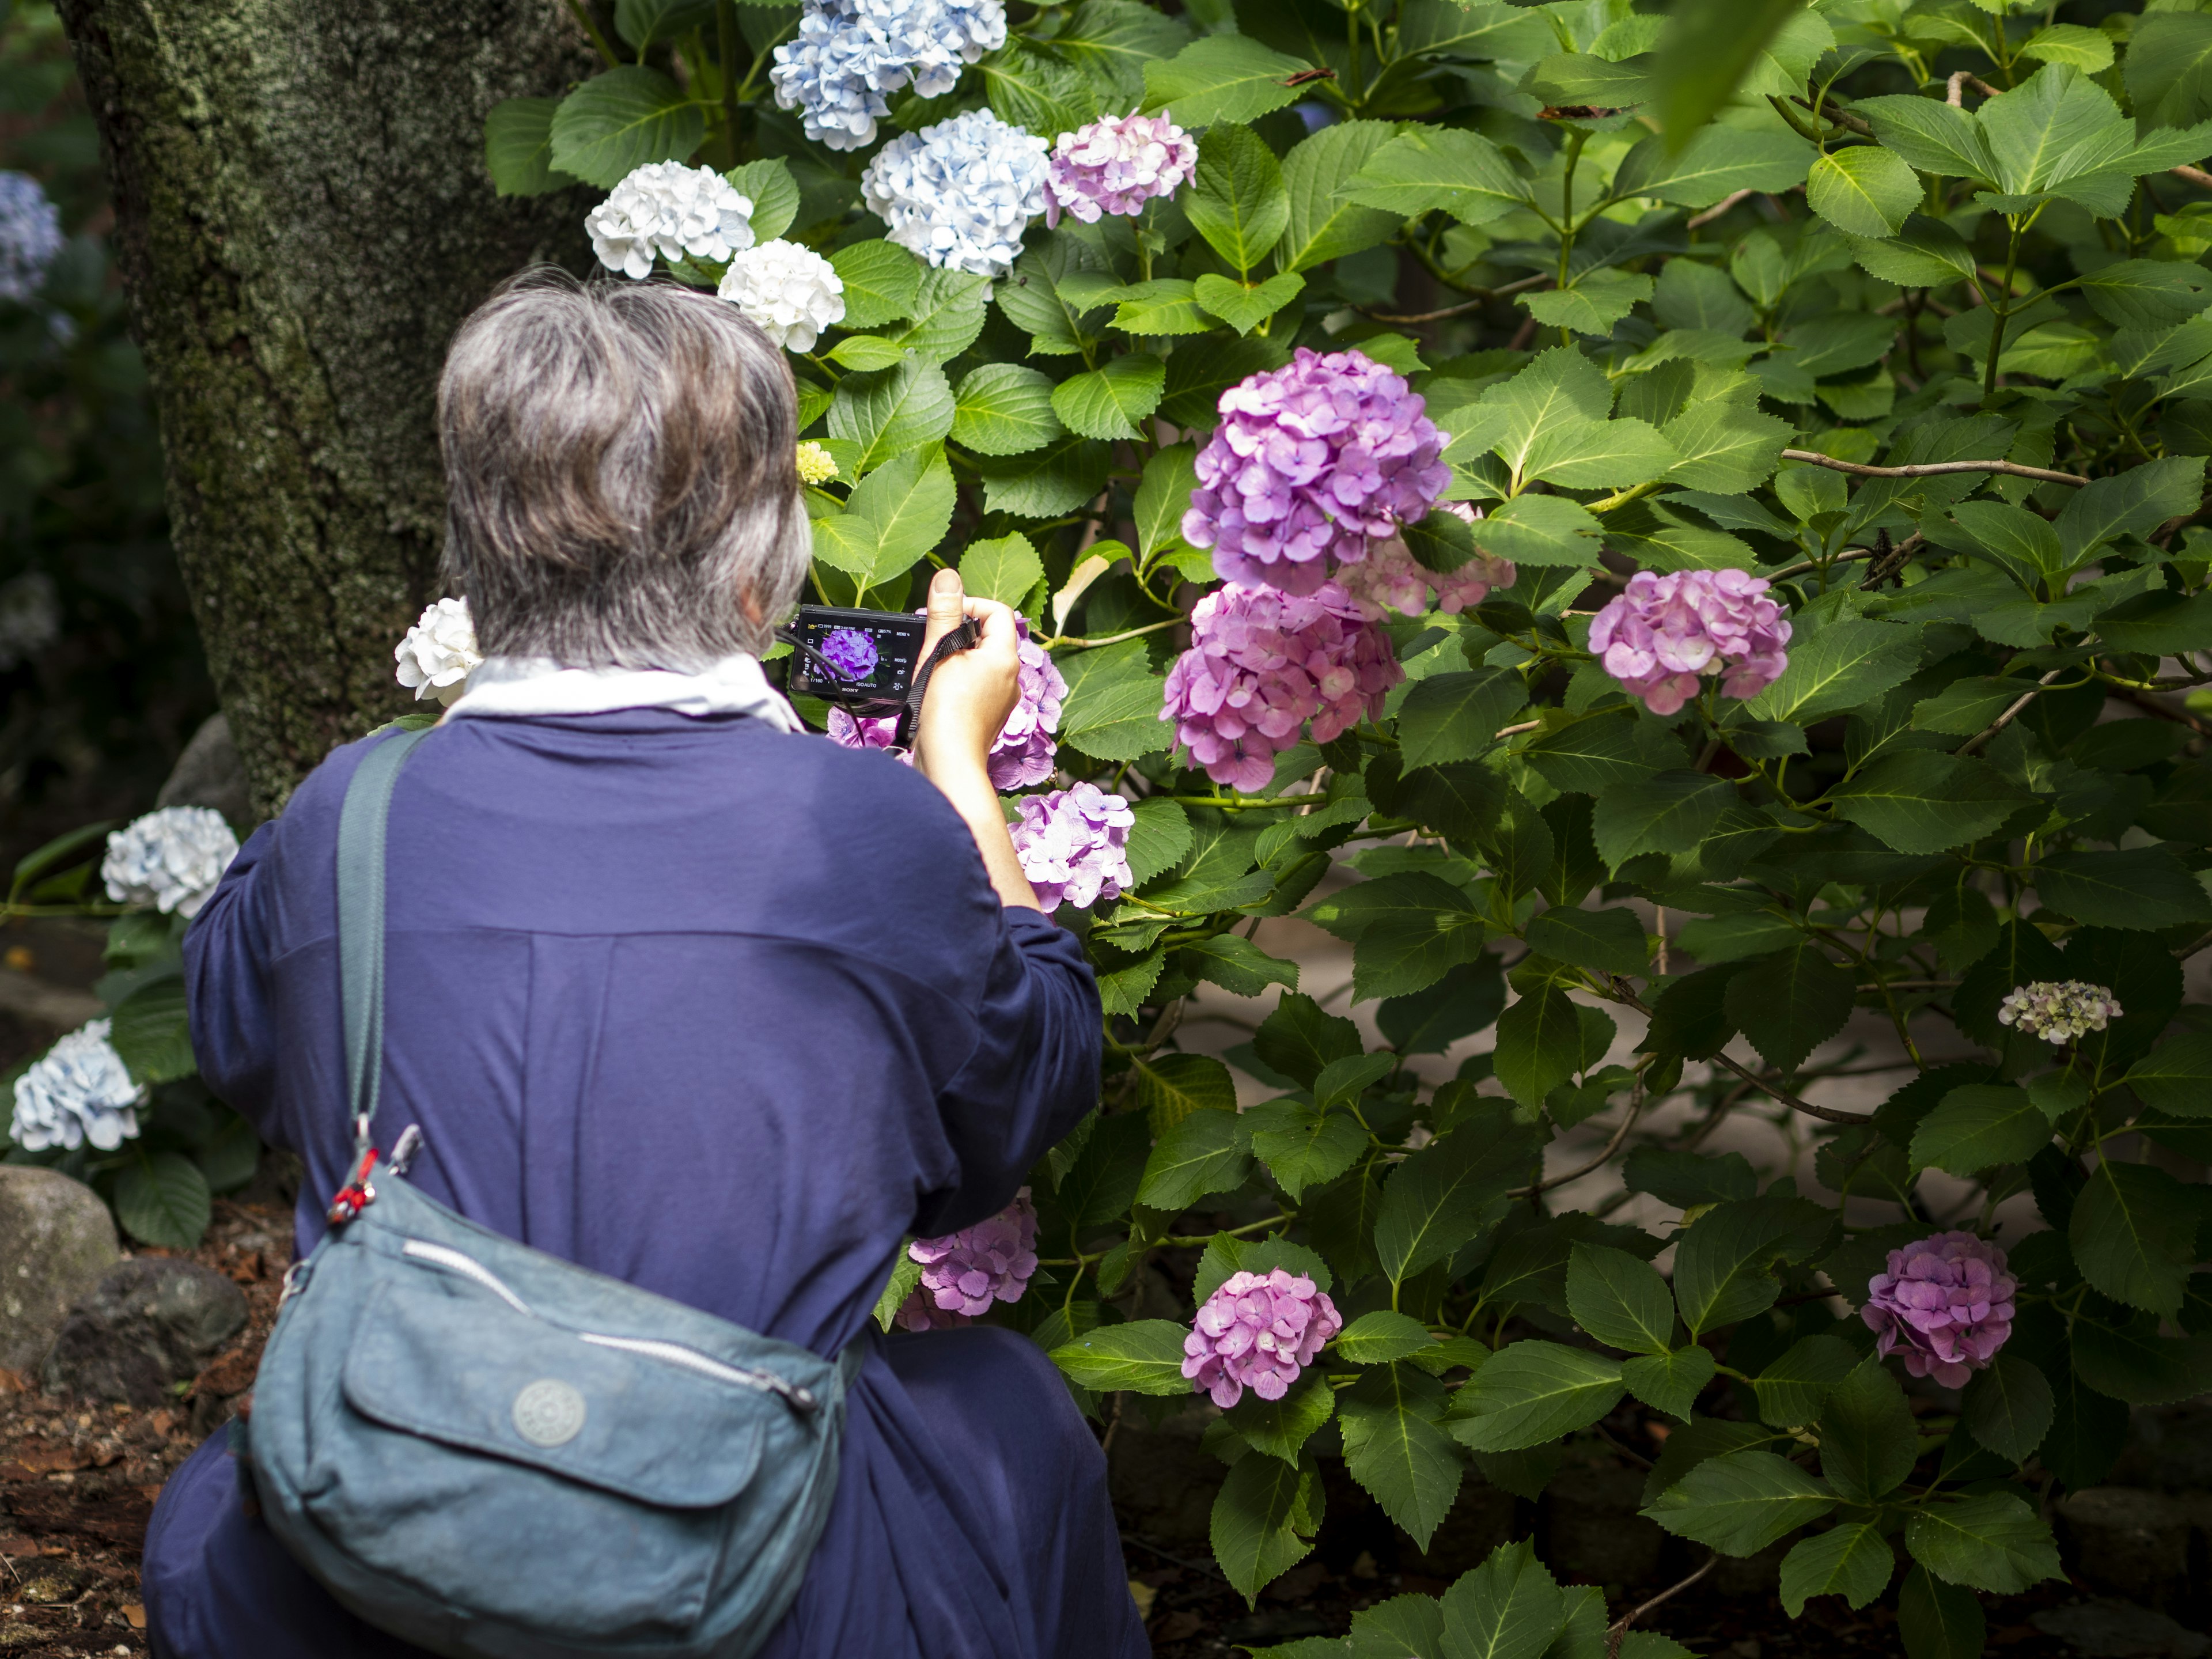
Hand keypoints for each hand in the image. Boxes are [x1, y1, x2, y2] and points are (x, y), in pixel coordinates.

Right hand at [910, 567, 1020, 785]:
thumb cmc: (946, 712)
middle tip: (932, 643)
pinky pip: (976, 685)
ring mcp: (1001, 699)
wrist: (949, 764)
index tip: (943, 616)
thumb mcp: (940, 654)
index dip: (970, 605)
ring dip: (956, 658)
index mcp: (1005, 657)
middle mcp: (1010, 677)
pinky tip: (936, 692)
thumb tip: (948, 577)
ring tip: (932, 669)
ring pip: (980, 662)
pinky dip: (957, 680)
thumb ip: (944, 614)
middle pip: (989, 636)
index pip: (998, 612)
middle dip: (959, 632)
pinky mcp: (988, 716)